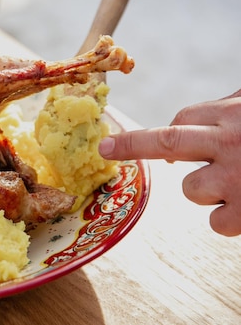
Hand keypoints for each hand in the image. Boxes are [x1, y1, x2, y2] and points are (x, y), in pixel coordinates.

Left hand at [98, 89, 240, 235]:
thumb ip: (229, 111)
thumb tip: (196, 119)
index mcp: (233, 115)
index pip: (182, 120)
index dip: (169, 133)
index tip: (159, 146)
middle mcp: (229, 143)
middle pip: (167, 141)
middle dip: (132, 144)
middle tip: (105, 147)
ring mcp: (237, 178)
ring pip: (190, 188)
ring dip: (201, 190)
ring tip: (237, 185)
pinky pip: (216, 222)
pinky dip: (224, 219)